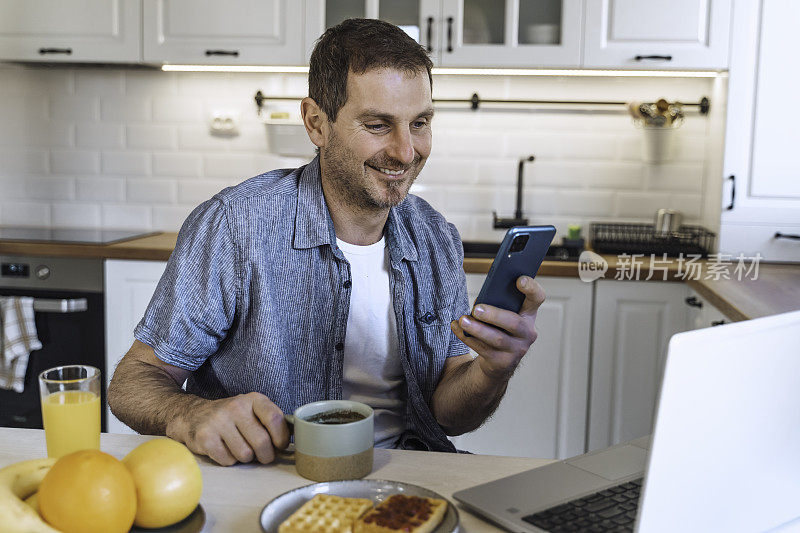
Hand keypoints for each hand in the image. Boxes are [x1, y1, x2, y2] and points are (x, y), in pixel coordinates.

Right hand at [166, 392, 289, 465]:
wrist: (193, 415)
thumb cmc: (232, 418)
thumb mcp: (253, 411)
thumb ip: (272, 422)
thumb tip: (295, 441)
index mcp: (253, 399)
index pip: (275, 418)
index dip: (282, 438)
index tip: (280, 446)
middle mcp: (236, 407)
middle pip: (262, 442)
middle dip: (265, 456)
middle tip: (262, 456)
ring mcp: (219, 421)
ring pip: (245, 455)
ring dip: (245, 458)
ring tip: (239, 448)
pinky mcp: (205, 437)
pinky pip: (228, 460)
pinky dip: (229, 460)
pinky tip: (224, 449)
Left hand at [450, 276, 544, 380]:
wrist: (500, 361)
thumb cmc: (499, 328)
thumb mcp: (502, 314)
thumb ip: (497, 304)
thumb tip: (480, 301)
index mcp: (529, 314)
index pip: (537, 298)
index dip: (531, 288)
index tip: (519, 280)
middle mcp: (527, 332)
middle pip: (514, 323)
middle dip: (494, 315)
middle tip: (476, 308)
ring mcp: (517, 349)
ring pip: (497, 339)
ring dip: (478, 329)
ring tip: (463, 320)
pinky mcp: (503, 362)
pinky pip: (483, 350)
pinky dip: (467, 337)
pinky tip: (456, 327)